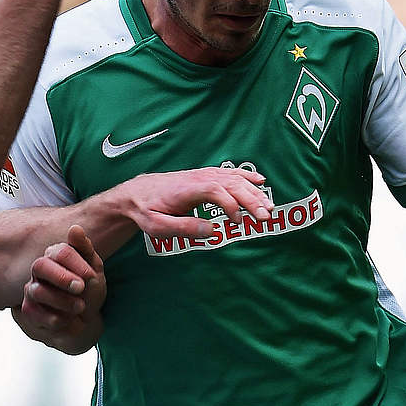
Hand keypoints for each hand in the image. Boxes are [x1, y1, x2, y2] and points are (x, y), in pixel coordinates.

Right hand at [14, 225, 105, 353]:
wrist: (86, 318)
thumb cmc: (88, 288)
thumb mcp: (94, 268)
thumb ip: (85, 248)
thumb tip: (75, 228)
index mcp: (56, 255)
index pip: (61, 252)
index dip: (76, 264)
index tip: (91, 277)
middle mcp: (40, 270)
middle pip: (40, 266)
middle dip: (62, 278)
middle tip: (80, 288)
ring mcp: (32, 290)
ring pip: (38, 291)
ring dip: (62, 300)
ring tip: (80, 307)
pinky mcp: (29, 311)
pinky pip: (34, 313)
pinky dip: (54, 319)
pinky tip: (70, 320)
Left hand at [119, 167, 274, 237]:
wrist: (136, 193)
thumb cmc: (146, 211)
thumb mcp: (158, 226)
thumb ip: (184, 228)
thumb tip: (212, 231)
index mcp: (186, 190)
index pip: (215, 190)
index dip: (230, 204)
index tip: (237, 222)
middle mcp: (197, 178)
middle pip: (230, 183)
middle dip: (250, 199)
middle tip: (265, 217)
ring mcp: (202, 175)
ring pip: (233, 178)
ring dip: (253, 192)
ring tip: (269, 207)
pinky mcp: (205, 176)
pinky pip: (230, 173)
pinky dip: (246, 176)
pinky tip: (260, 181)